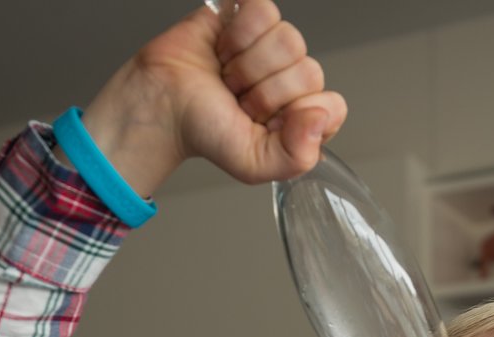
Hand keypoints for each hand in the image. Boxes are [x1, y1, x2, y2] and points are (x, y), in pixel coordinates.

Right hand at [70, 0, 346, 193]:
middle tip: (239, 100)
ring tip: (229, 76)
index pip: (332, 105)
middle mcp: (293, 80)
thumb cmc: (204, 131)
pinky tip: (225, 49)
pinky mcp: (251, 16)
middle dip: (264, 92)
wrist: (161, 103)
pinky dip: (239, 32)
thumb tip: (320, 118)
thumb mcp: (253, 164)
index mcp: (302, 116)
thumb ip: (297, 156)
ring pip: (289, 40)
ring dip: (248, 63)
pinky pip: (265, 10)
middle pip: (309, 71)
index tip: (264, 123)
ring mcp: (274, 47)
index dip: (295, 113)